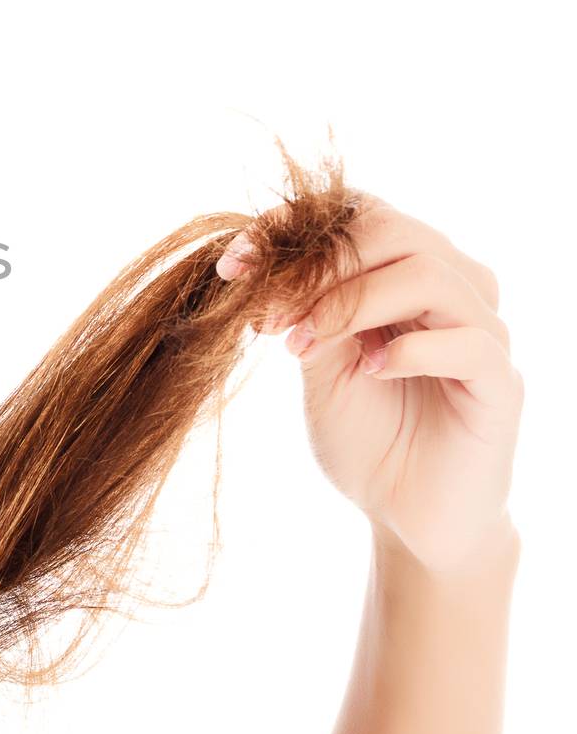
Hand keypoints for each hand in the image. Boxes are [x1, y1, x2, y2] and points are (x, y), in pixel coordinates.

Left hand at [215, 193, 522, 573]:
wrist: (406, 518)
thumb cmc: (366, 435)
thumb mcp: (320, 364)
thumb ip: (308, 309)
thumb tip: (265, 263)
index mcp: (408, 276)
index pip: (360, 216)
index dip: (293, 229)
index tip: (233, 263)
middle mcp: (454, 292)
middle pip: (395, 233)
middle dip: (316, 267)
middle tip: (266, 314)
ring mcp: (484, 334)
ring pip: (427, 275)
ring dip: (350, 303)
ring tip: (302, 345)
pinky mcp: (500, 384)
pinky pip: (466, 342)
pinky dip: (407, 349)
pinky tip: (369, 370)